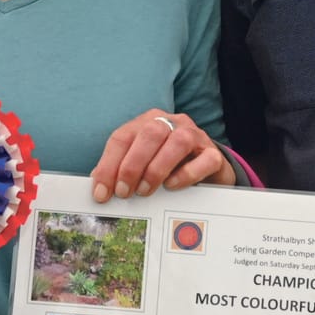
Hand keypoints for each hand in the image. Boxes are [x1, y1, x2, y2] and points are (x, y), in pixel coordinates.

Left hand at [88, 110, 228, 201]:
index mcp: (148, 122)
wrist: (206, 169)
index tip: (101, 192)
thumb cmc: (168, 166)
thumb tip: (100, 188)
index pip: (123, 137)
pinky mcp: (213, 154)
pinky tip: (172, 186)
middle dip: (132, 165)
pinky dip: (186, 174)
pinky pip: (204, 160)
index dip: (108, 165)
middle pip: (150, 133)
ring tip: (145, 190)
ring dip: (157, 169)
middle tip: (124, 192)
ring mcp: (195, 136)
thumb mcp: (141, 164)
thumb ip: (121, 170)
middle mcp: (172, 123)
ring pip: (178, 142)